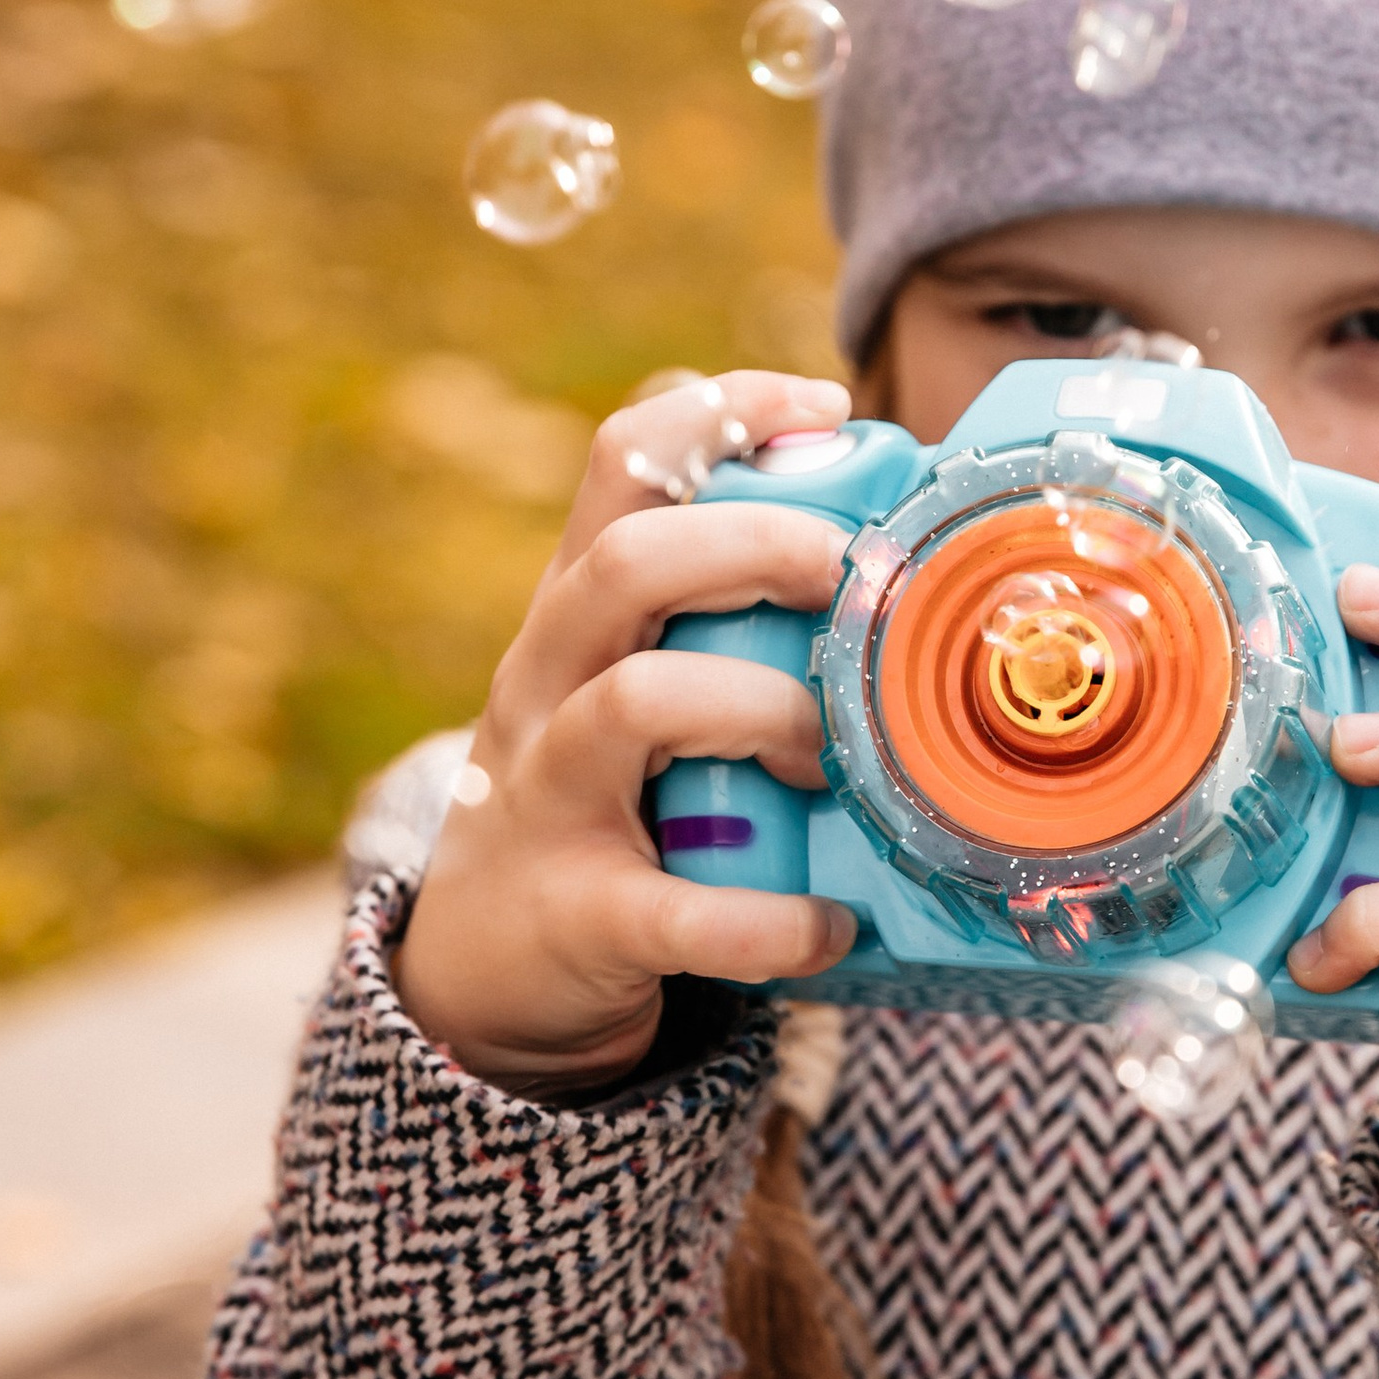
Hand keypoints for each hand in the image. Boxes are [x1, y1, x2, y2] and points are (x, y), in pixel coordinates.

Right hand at [395, 370, 862, 1095]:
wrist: (484, 973)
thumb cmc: (606, 802)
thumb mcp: (630, 683)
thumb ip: (725, 617)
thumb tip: (894, 547)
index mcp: (576, 612)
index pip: (622, 463)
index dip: (721, 411)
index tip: (828, 406)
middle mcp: (546, 681)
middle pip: (628, 561)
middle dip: (760, 548)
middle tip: (852, 584)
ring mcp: (548, 793)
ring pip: (637, 704)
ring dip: (763, 712)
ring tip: (830, 761)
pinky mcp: (575, 912)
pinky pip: (676, 909)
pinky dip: (766, 921)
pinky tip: (827, 927)